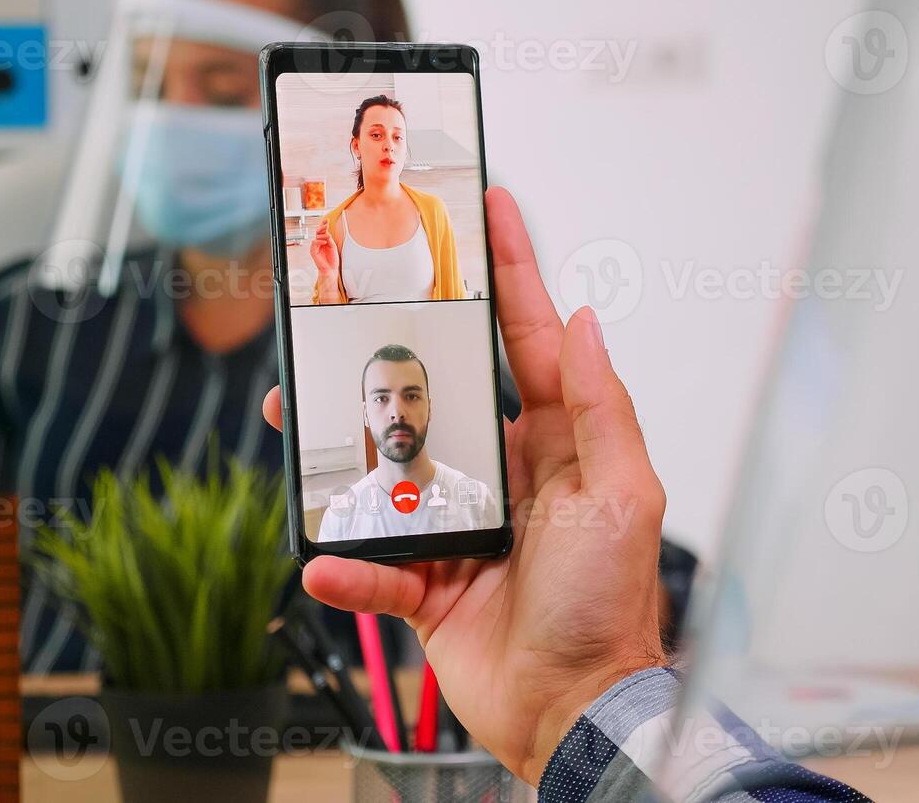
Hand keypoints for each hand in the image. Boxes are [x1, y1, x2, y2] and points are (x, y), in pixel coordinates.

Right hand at [263, 187, 667, 783]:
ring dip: (339, 452)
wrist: (577, 712)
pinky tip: (323, 562)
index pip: (527, 340)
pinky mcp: (425, 587)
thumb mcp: (624, 495)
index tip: (491, 206)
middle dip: (389, 354)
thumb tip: (583, 320)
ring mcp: (460, 527)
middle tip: (344, 311)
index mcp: (556, 442)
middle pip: (435, 395)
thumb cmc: (611, 606)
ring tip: (295, 424)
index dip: (510, 272)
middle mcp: (505, 474)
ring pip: (387, 471)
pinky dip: (345, 567)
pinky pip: (372, 567)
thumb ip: (599, 408)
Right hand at [309, 222, 338, 280]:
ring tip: (328, 237)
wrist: (331, 269)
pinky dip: (319, 241)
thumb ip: (330, 240)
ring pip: (316, 236)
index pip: (323, 231)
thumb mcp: (333, 247)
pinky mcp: (313, 251)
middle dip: (322, 227)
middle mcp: (320, 243)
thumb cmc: (332, 259)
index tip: (326, 220)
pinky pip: (314, 243)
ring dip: (322, 235)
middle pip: (318, 232)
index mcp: (325, 241)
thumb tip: (327, 234)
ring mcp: (316, 246)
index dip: (324, 225)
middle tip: (326, 224)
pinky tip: (324, 242)